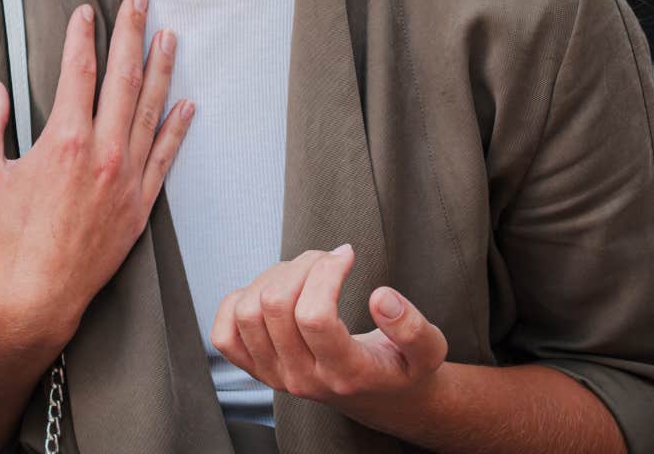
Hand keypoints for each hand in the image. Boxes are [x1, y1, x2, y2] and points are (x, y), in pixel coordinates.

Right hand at [0, 0, 192, 345]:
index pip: (79, 71)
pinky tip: (186, 103)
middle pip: (123, 78)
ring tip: (169, 35)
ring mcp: (127, 178)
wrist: (37, 294)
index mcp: (64, 139)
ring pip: (150, 109)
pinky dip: (177, 127)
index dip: (83, 36)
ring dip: (161, 68)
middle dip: (132, 33)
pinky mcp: (140, 203)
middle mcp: (103, 152)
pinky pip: (165, 155)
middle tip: (139, 1)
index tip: (87, 11)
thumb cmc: (5, 235)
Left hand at [212, 245, 447, 408]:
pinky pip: (223, 332)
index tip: (346, 254)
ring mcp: (274, 376)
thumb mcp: (429, 350)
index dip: (326, 273)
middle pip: (275, 306)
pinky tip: (273, 292)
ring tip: (304, 273)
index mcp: (345, 374)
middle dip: (300, 266)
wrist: (382, 398)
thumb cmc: (403, 367)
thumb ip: (413, 327)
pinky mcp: (255, 370)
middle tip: (327, 258)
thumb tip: (380, 296)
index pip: (314, 317)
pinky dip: (240, 300)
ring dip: (273, 277)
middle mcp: (302, 379)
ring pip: (247, 311)